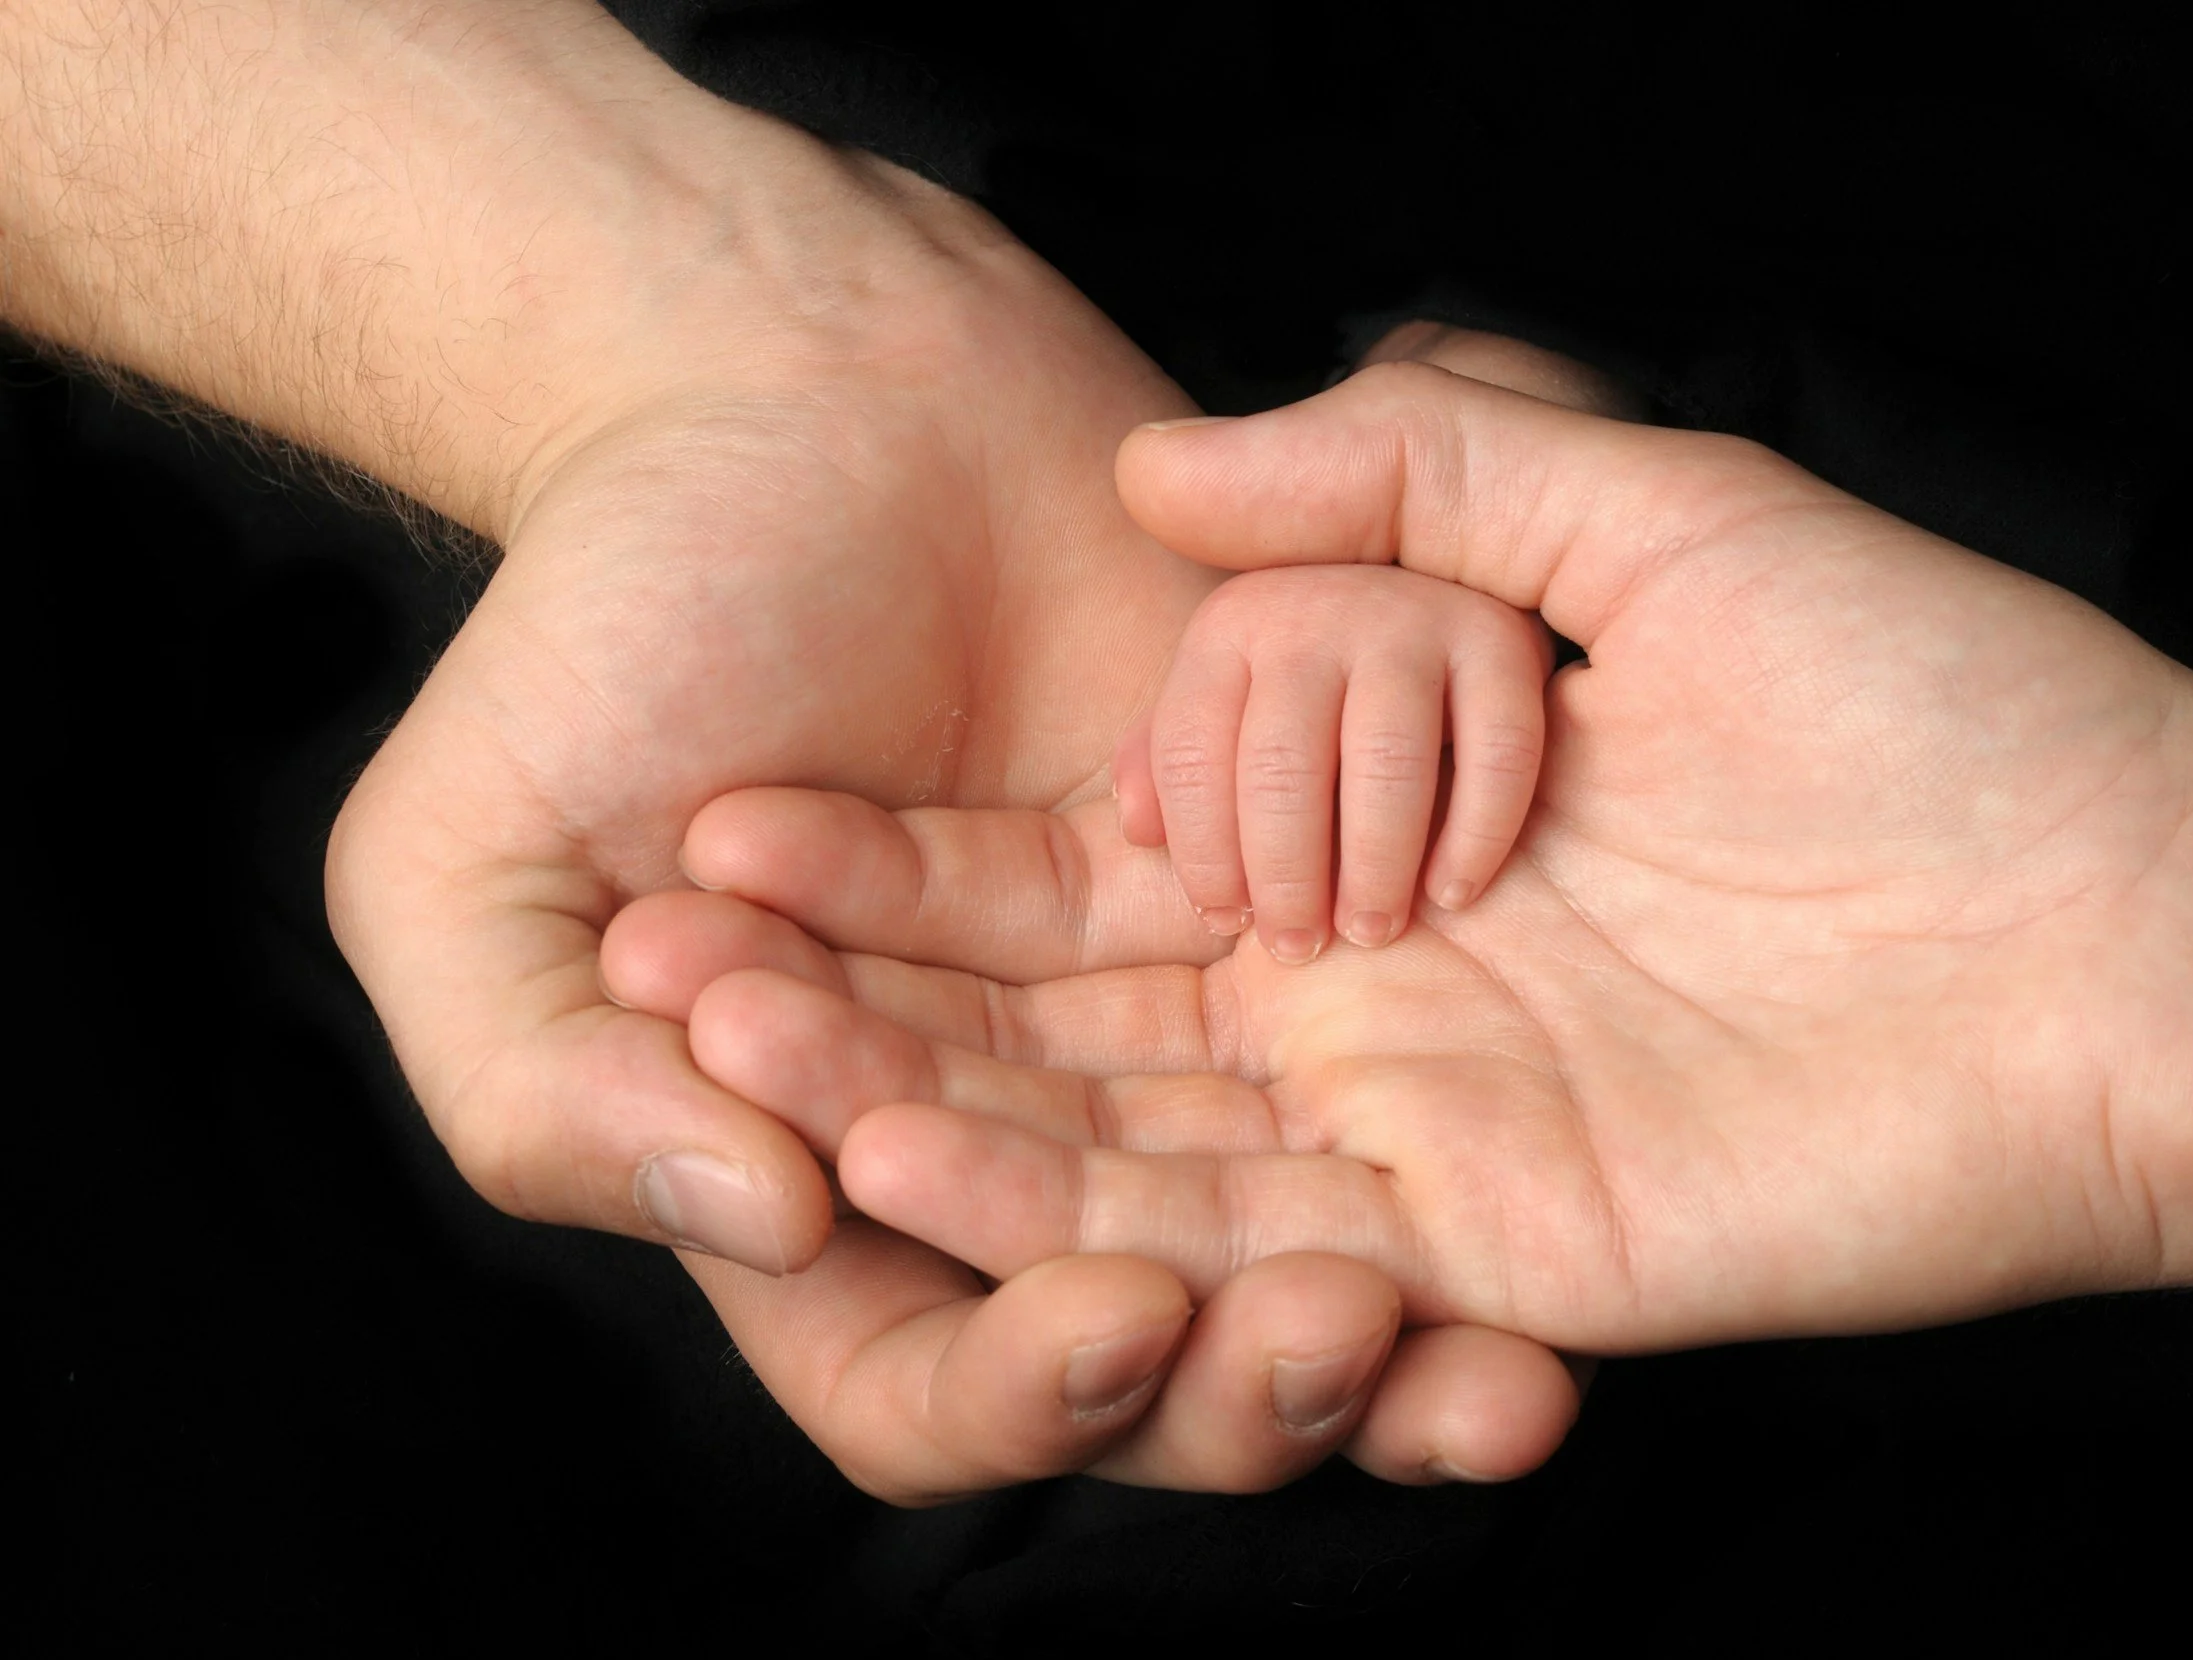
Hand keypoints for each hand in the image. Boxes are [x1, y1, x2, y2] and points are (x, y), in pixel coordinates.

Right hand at [2, 1, 1584, 1499]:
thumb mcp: (472, 868)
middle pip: (1140, 1345)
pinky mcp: (1257, 917)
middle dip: (1244, 1389)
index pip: (912, 1376)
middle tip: (1331, 1340)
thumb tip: (766, 1217)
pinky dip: (1436, 1110)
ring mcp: (1139, 1033)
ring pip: (1278, 1229)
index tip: (1099, 1319)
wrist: (787, 392)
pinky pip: (1364, 1038)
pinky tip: (1522, 1198)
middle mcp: (988, 1137)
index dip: (1009, 1391)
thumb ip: (550, 1082)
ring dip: (1381, 1322)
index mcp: (798, 1170)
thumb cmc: (604, 629)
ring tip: (1486, 1373)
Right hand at [636, 362, 2192, 1362]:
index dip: (899, 863)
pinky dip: (1092, 1237)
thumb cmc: (1937, 695)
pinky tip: (926, 1190)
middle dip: (868, 1008)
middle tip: (689, 971)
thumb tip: (1162, 471)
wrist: (2152, 908)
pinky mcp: (1488, 1250)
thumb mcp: (1645, 501)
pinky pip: (1259, 1259)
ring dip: (936, 1127)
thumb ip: (1404, 465)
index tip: (728, 835)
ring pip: (1121, 1152)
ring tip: (755, 1077)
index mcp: (1377, 827)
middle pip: (1063, 1026)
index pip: (1077, 863)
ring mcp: (1419, 1130)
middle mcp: (1363, 993)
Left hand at [1112, 564, 1550, 960]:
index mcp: (1231, 628)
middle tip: (1299, 950)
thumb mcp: (1234, 709)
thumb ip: (1174, 768)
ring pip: (1387, 766)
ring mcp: (1413, 618)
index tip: (1227, 925)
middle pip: (1281, 768)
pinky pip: (1496, 755)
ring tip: (1370, 933)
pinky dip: (1474, 837)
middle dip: (1285, 879)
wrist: (1454, 575)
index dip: (1202, 855)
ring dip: (1374, 869)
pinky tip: (1451, 895)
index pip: (1191, 756)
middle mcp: (1315, 610)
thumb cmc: (1318, 693)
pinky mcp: (1502, 642)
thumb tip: (1139, 830)